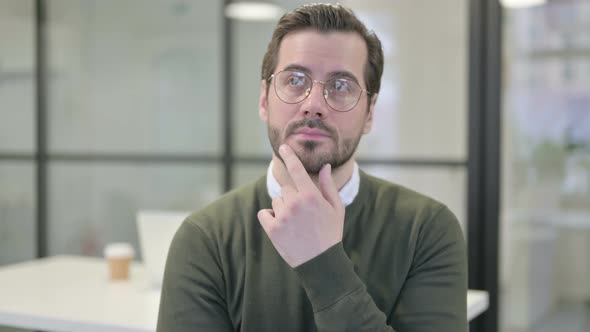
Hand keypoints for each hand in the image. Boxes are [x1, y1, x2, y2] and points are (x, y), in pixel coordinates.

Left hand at [257, 144, 344, 266]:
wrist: (321, 262)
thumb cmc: (330, 233)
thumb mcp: (336, 208)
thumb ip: (328, 186)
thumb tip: (324, 166)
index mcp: (311, 196)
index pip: (296, 169)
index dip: (289, 155)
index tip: (283, 147)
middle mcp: (295, 203)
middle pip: (286, 188)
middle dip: (293, 196)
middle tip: (303, 214)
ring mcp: (282, 216)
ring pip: (276, 201)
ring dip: (283, 208)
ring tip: (296, 223)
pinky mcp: (272, 229)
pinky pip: (264, 213)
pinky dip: (270, 217)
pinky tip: (282, 226)